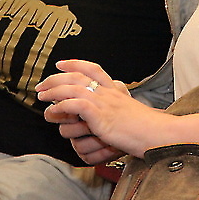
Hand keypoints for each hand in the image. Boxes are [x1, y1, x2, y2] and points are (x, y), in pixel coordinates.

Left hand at [36, 59, 170, 162]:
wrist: (157, 135)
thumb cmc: (146, 130)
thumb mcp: (130, 115)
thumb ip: (116, 111)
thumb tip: (101, 116)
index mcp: (115, 90)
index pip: (93, 69)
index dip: (75, 64)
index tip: (60, 64)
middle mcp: (108, 93)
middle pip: (76, 76)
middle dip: (55, 79)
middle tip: (41, 85)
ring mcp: (104, 103)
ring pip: (72, 89)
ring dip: (53, 92)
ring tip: (41, 97)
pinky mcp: (100, 115)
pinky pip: (75, 105)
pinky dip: (61, 106)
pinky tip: (54, 111)